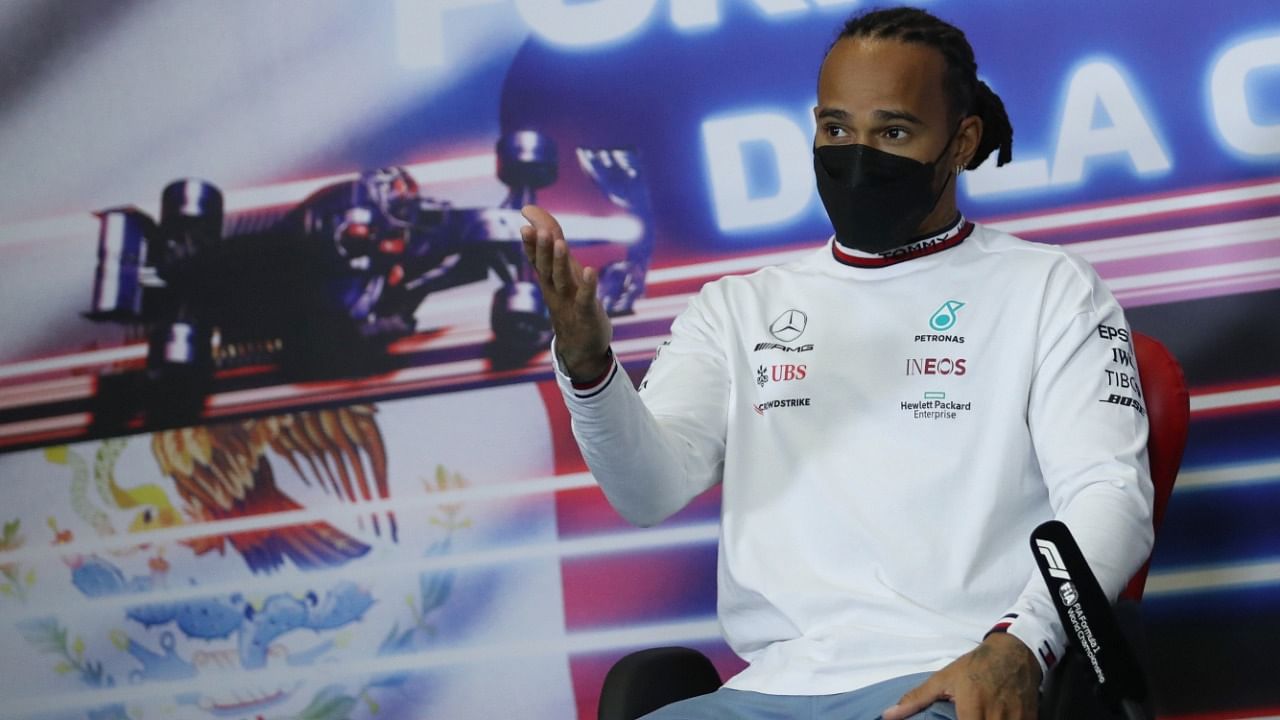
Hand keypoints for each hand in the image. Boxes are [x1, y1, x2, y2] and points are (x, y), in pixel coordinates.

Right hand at [521, 205, 612, 379]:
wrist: (580, 347)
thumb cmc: (570, 305)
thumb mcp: (559, 276)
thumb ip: (550, 251)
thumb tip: (538, 223)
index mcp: (549, 279)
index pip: (536, 255)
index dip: (531, 237)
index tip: (524, 213)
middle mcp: (555, 288)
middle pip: (545, 266)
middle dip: (540, 248)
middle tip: (533, 229)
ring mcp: (569, 300)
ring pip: (561, 279)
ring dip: (560, 262)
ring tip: (560, 244)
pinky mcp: (586, 313)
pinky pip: (586, 298)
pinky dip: (588, 285)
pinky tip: (591, 271)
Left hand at [881, 633, 1040, 719]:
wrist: (1015, 652)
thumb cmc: (975, 665)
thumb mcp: (944, 678)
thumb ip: (917, 699)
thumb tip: (888, 715)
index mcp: (972, 707)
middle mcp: (996, 716)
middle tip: (967, 719)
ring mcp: (1016, 719)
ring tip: (980, 718)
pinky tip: (998, 719)